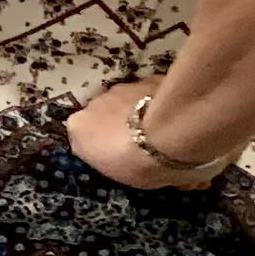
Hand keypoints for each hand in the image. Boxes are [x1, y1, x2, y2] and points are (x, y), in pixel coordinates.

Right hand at [68, 85, 226, 191]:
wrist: (173, 132)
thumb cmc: (142, 163)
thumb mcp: (124, 176)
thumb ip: (117, 161)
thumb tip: (131, 160)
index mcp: (78, 130)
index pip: (84, 137)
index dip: (102, 147)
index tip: (120, 157)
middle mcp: (93, 105)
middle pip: (103, 115)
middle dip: (118, 125)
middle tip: (141, 143)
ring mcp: (121, 88)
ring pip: (126, 101)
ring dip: (137, 112)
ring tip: (161, 129)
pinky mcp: (148, 78)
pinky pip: (150, 92)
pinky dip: (157, 101)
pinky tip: (176, 115)